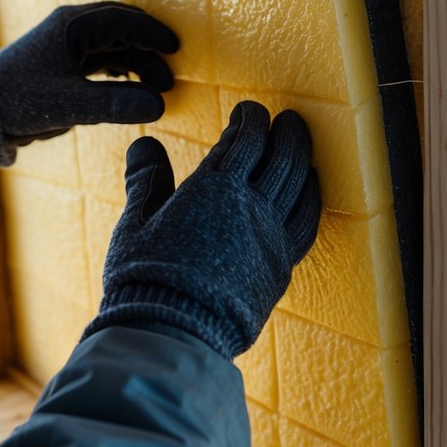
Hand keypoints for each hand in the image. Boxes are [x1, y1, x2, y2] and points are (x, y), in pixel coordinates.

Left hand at [0, 2, 178, 187]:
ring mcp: (69, 45)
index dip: (152, 34)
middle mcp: (72, 29)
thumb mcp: (71, 104)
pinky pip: (104, 59)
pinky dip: (123, 71)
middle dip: (149, 50)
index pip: (123, 20)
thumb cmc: (20, 101)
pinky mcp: (66, 62)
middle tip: (168, 78)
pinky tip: (134, 86)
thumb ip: (116, 104)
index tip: (175, 49)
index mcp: (73, 26)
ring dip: (138, 63)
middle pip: (123, 30)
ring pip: (115, 46)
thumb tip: (160, 105)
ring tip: (156, 89)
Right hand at [85, 101, 320, 358]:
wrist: (172, 334)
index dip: (250, 120)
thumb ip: (145, 180)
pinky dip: (311, 197)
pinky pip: (306, 222)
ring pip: (298, 184)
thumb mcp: (135, 224)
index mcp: (211, 189)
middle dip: (285, 131)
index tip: (248, 112)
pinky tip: (310, 188)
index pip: (243, 140)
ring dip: (303, 157)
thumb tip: (143, 142)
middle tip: (287, 119)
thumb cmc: (145, 279)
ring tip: (301, 144)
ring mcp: (269, 236)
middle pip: (280, 155)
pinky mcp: (280, 266)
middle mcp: (248, 206)